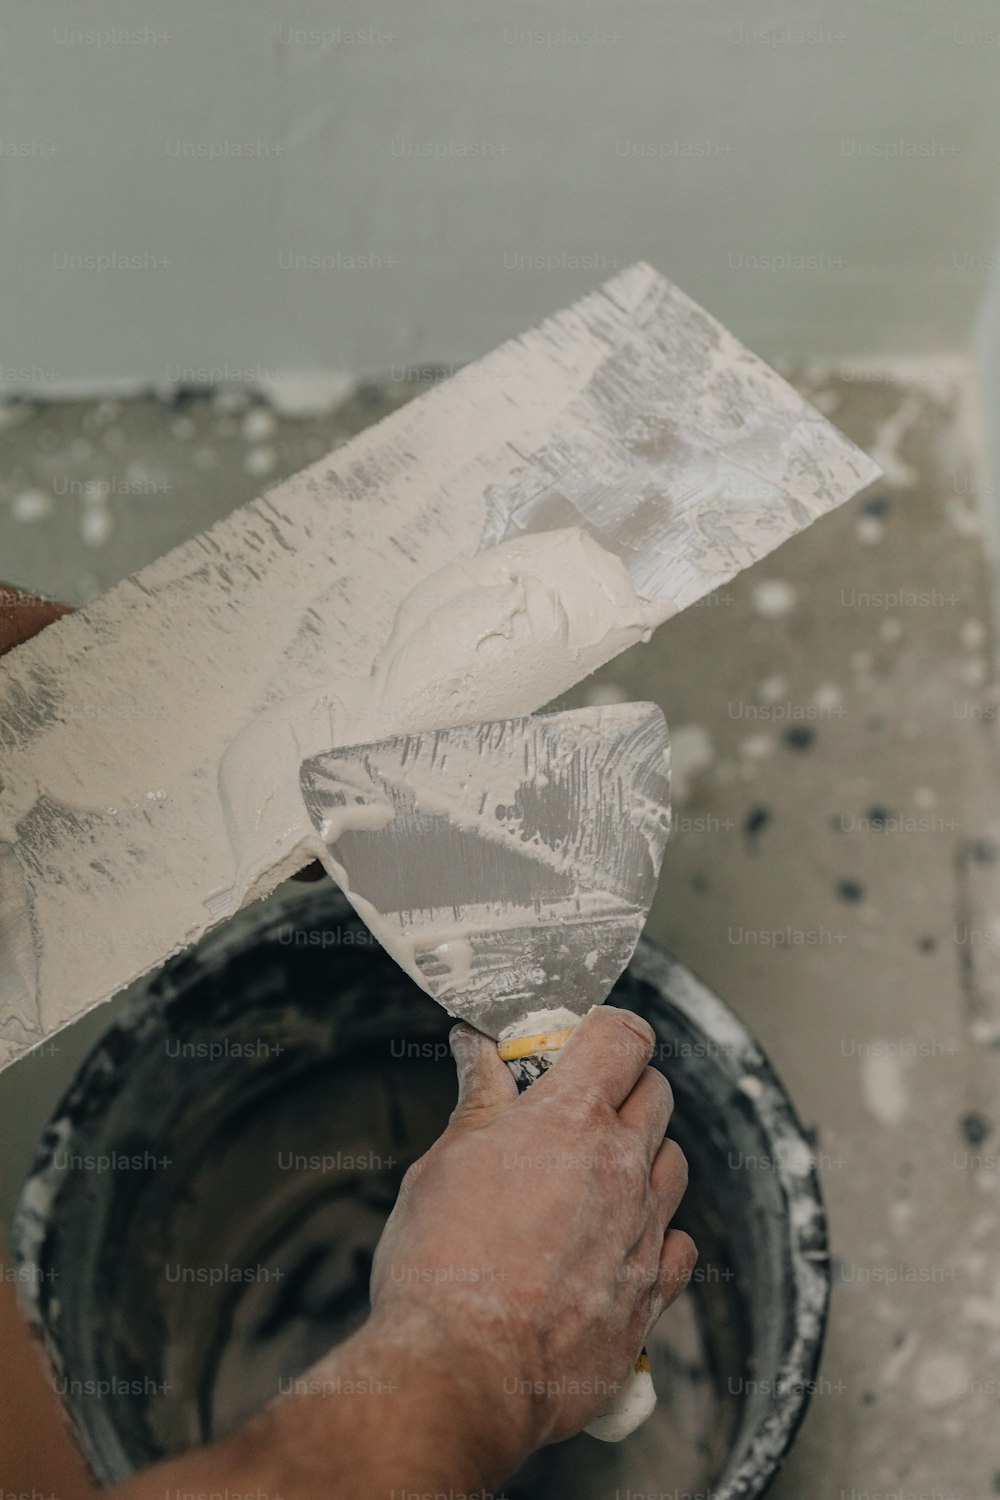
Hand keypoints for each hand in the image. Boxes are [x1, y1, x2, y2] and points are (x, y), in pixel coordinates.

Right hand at [369, 1005, 695, 1450]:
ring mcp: (643, 1232)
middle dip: (620, 1086)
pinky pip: (679, 1245)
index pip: (623, 1036)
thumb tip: (476, 1048)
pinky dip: (655, 1234)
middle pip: (656, 1092)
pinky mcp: (650, 1295)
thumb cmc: (439, 1267)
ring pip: (674, 1163)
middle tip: (573, 1106)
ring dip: (643, 1156)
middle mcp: (621, 1167)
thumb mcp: (444, 1161)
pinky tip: (615, 1243)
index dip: (603, 1029)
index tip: (577, 1040)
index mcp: (570, 1119)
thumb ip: (478, 1098)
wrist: (460, 1374)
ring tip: (591, 1177)